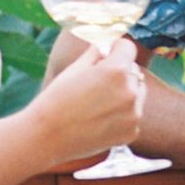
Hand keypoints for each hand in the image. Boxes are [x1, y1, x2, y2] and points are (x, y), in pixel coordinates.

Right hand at [28, 37, 145, 163]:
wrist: (46, 137)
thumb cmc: (56, 99)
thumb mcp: (75, 69)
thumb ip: (95, 53)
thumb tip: (105, 46)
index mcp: (116, 71)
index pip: (128, 48)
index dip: (115, 49)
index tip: (106, 55)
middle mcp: (130, 91)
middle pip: (134, 71)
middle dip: (120, 72)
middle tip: (97, 83)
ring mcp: (133, 114)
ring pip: (137, 93)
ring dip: (124, 93)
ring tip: (98, 103)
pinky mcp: (132, 132)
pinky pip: (133, 115)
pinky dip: (122, 115)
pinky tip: (100, 119)